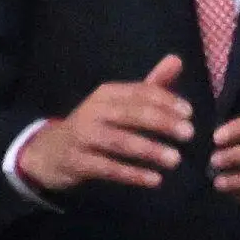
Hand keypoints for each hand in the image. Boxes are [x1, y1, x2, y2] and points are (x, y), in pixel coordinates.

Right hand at [20, 55, 194, 195]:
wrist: (49, 151)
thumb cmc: (95, 125)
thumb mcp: (119, 103)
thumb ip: (150, 86)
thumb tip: (177, 60)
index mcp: (107, 93)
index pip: (140, 92)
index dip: (166, 101)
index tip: (189, 113)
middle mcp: (93, 110)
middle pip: (132, 114)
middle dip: (162, 123)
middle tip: (189, 134)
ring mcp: (83, 136)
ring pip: (120, 142)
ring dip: (149, 150)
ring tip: (175, 159)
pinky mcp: (77, 161)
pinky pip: (107, 168)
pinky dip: (132, 174)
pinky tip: (154, 180)